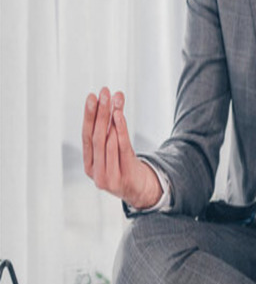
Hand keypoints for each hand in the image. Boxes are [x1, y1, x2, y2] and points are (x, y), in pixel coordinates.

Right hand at [82, 87, 161, 208]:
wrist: (141, 192)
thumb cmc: (126, 167)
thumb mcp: (114, 153)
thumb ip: (110, 133)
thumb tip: (112, 103)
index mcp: (89, 164)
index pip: (86, 136)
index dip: (88, 116)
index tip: (91, 96)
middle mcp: (95, 171)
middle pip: (95, 136)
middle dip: (98, 112)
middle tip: (102, 91)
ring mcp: (108, 176)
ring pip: (107, 141)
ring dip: (110, 117)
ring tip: (115, 99)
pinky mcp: (124, 176)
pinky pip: (122, 148)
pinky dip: (120, 130)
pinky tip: (119, 115)